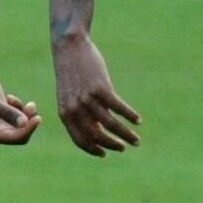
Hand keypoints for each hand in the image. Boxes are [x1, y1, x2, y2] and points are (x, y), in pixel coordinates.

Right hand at [0, 70, 41, 144]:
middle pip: (21, 133)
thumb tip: (24, 123)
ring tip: (24, 101)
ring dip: (25, 112)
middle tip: (32, 105)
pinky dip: (19, 107)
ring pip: (22, 125)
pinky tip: (10, 97)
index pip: (15, 138)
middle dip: (28, 119)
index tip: (38, 118)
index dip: (28, 129)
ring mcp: (0, 125)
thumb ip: (9, 113)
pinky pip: (19, 116)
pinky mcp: (4, 117)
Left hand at [51, 35, 140, 155]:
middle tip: (125, 147)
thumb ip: (80, 113)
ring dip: (126, 134)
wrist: (70, 48)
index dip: (93, 149)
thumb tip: (98, 130)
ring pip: (111, 125)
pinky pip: (119, 108)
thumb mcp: (70, 96)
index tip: (105, 154)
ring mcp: (88, 99)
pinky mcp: (101, 89)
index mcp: (65, 113)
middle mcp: (75, 109)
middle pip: (97, 136)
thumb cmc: (71, 74)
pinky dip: (130, 116)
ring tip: (136, 139)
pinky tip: (138, 120)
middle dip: (113, 145)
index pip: (80, 139)